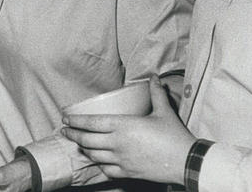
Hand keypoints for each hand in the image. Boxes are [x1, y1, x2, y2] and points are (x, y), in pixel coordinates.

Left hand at [61, 75, 194, 183]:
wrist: (186, 162)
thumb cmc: (174, 136)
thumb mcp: (163, 111)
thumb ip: (155, 93)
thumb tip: (153, 77)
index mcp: (124, 125)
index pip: (92, 122)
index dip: (75, 121)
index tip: (65, 118)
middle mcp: (118, 143)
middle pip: (87, 140)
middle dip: (72, 136)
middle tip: (64, 132)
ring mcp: (121, 160)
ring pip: (94, 156)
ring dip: (84, 150)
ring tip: (79, 145)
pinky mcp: (128, 173)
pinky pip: (106, 170)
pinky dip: (98, 164)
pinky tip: (97, 161)